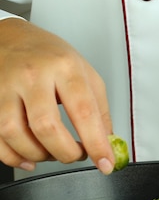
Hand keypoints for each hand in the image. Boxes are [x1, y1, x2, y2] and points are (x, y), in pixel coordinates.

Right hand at [0, 18, 114, 173]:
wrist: (12, 37)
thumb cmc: (51, 56)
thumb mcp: (86, 73)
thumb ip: (100, 110)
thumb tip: (108, 144)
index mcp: (65, 68)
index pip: (83, 111)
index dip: (96, 143)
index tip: (105, 162)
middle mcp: (33, 76)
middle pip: (47, 127)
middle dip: (66, 152)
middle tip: (76, 155)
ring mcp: (6, 87)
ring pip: (16, 134)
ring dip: (39, 155)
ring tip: (53, 152)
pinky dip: (13, 156)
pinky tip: (28, 158)